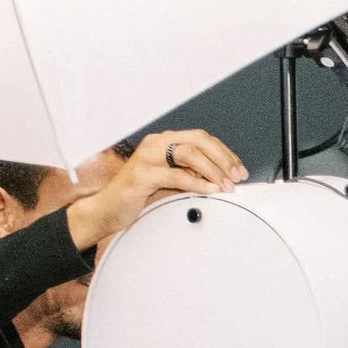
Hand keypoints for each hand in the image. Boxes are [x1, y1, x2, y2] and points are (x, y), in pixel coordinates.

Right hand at [66, 131, 247, 250]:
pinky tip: (210, 190)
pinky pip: (176, 175)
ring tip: (226, 186)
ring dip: (214, 170)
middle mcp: (155, 144)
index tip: (239, 169)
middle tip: (237, 177)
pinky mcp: (141, 174)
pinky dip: (197, 183)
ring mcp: (147, 156)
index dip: (224, 153)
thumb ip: (192, 174)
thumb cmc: (139, 196)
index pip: (201, 138)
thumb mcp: (172, 182)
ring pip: (189, 153)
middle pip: (198, 140)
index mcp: (163, 141)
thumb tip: (224, 178)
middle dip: (223, 159)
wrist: (108, 210)